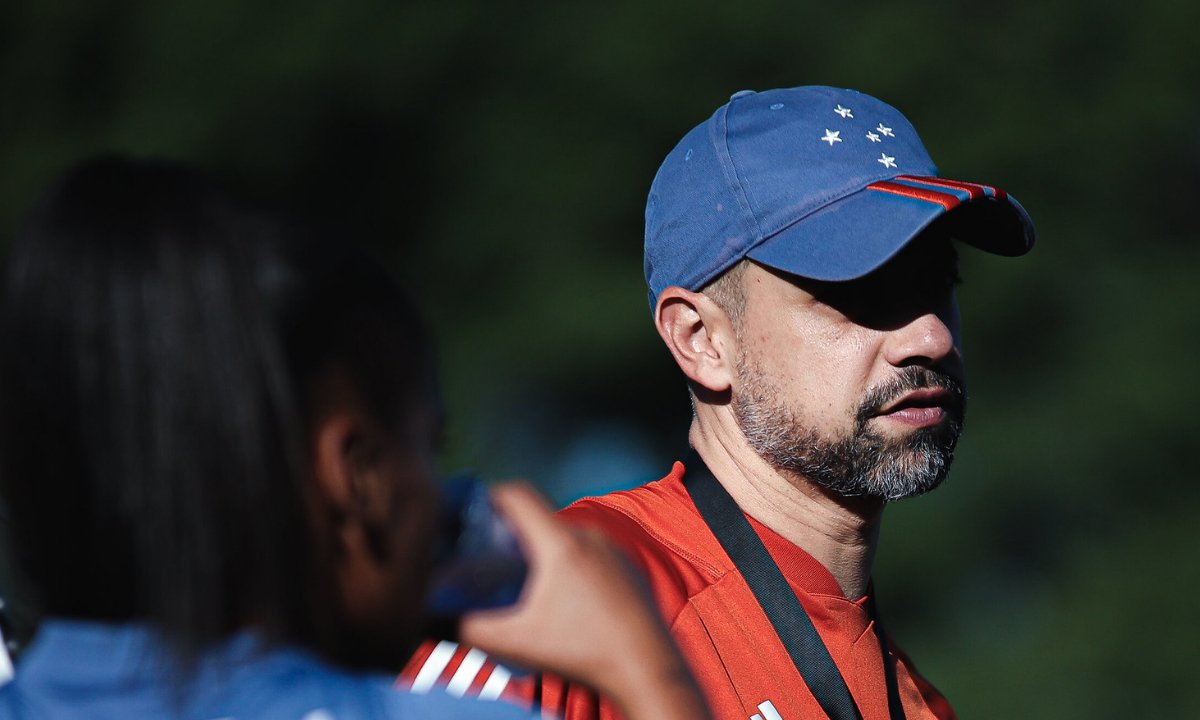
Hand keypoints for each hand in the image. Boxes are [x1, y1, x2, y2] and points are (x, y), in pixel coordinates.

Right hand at [459, 482, 708, 719]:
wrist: (649, 671)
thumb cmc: (584, 654)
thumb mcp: (514, 644)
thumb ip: (464, 630)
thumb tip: (425, 621)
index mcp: (560, 543)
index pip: (517, 494)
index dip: (488, 496)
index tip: (468, 511)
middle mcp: (590, 536)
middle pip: (539, 518)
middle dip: (510, 533)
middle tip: (485, 558)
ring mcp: (614, 551)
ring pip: (566, 538)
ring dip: (541, 553)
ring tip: (522, 585)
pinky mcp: (629, 570)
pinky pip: (590, 555)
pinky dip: (569, 567)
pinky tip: (561, 602)